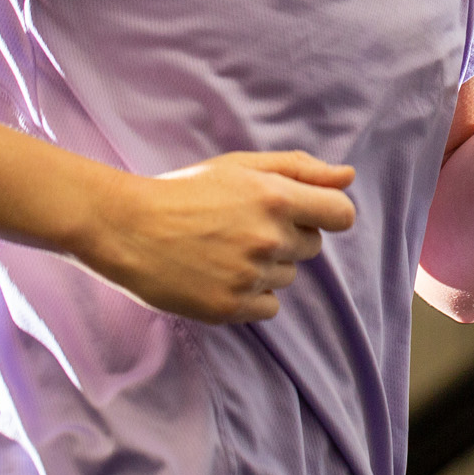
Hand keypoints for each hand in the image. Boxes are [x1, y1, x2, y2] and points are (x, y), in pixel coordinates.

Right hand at [84, 151, 356, 323]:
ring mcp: (250, 276)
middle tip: (244, 227)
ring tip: (224, 249)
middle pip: (312, 247)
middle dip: (288, 237)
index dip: (327, 214)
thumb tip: (348, 176)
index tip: (305, 214)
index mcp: (276, 197)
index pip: (341, 214)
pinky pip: (269, 307)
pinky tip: (221, 275)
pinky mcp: (230, 308)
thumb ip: (300, 169)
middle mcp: (269, 238)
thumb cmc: (186, 191)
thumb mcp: (240, 166)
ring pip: (288, 276)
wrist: (126, 228)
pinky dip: (252, 296)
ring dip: (267, 266)